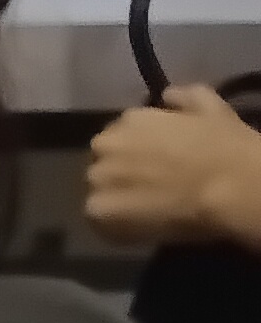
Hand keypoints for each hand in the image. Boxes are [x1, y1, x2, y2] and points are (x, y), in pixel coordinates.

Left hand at [86, 85, 260, 246]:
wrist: (225, 186)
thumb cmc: (222, 146)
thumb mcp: (210, 106)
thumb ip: (185, 97)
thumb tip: (167, 96)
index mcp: (130, 121)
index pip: (119, 137)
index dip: (135, 152)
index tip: (151, 163)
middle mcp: (106, 144)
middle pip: (103, 162)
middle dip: (120, 173)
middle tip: (146, 187)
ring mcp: (99, 177)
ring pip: (98, 189)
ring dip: (114, 197)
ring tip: (142, 209)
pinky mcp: (98, 209)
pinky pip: (98, 217)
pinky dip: (113, 223)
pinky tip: (137, 226)